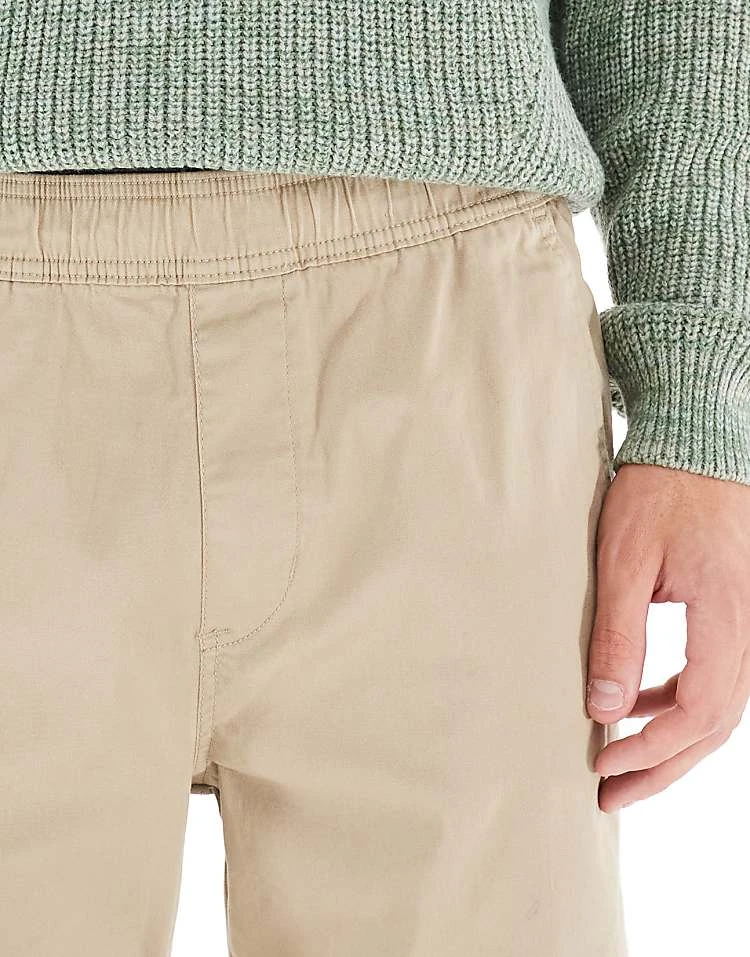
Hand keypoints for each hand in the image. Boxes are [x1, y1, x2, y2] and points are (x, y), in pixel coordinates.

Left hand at [586, 462, 749, 812]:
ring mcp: (746, 624)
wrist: (695, 447)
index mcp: (727, 618)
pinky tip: (641, 707)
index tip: (601, 762)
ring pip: (718, 708)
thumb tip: (605, 708)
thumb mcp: (624, 561)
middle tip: (610, 796)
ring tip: (621, 764)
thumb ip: (616, 635)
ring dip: (671, 743)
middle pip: (714, 726)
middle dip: (662, 767)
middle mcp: (748, 630)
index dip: (650, 748)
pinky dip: (678, 705)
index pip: (697, 713)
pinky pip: (714, 678)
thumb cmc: (658, 493)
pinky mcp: (733, 615)